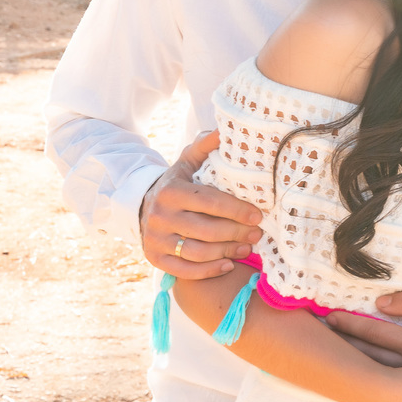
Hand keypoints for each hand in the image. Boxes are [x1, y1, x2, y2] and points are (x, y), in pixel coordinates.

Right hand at [139, 130, 262, 278]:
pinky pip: (185, 270)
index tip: (258, 215)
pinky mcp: (155, 258)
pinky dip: (209, 270)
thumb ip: (206, 146)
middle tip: (258, 233)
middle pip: (207, 230)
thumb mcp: (188, 161)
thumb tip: (225, 130)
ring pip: (198, 253)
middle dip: (237, 233)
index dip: (237, 210)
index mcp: (171, 190)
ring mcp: (156, 240)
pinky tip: (228, 264)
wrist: (143, 205)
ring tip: (247, 247)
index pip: (210, 202)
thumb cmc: (178, 182)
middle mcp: (160, 216)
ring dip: (227, 252)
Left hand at [326, 290, 401, 370]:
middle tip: (318, 334)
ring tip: (330, 350)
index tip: (331, 317)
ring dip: (352, 360)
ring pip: (375, 371)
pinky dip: (368, 372)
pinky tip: (356, 367)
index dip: (352, 323)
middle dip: (343, 345)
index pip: (376, 332)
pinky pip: (388, 379)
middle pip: (368, 356)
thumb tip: (380, 303)